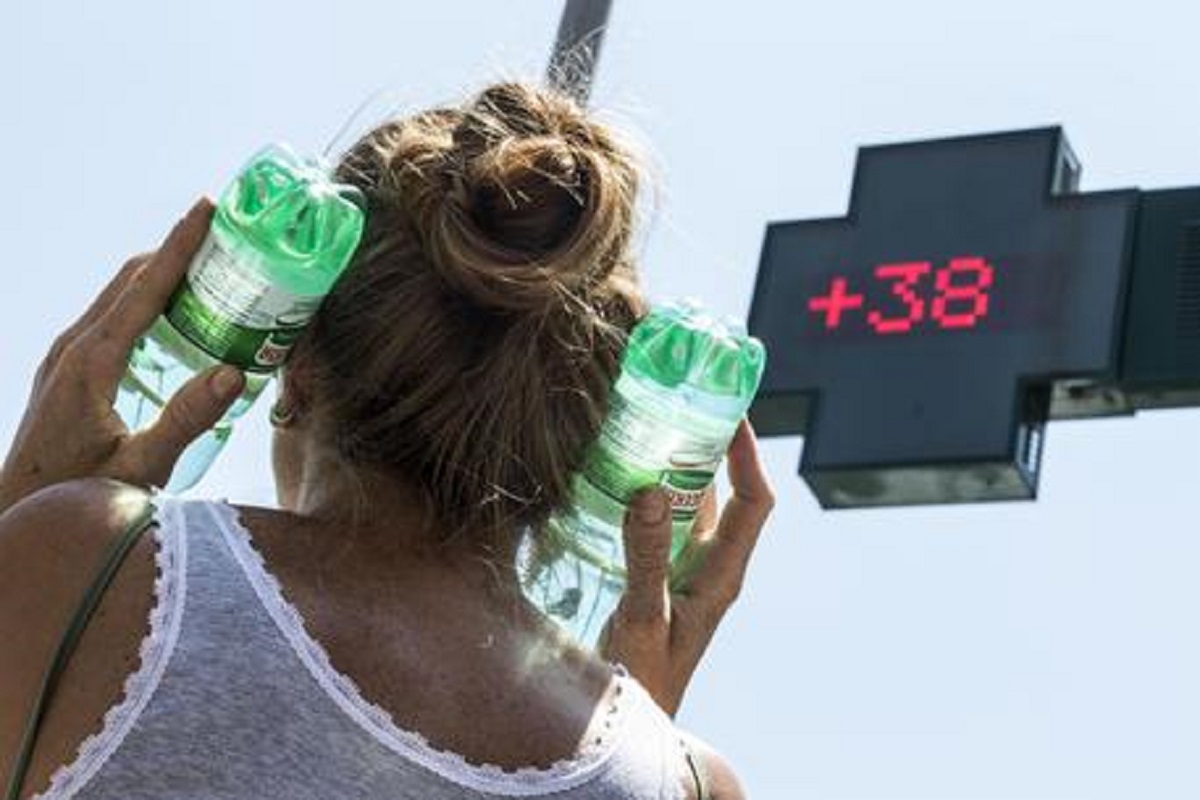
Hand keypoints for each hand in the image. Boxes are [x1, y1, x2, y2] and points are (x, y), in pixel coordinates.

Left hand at [0, 199, 244, 513]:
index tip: (207, 209)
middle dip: (176, 251)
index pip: (144, 287)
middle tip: (225, 236)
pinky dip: (147, 304)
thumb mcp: (141, 467)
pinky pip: (112, 320)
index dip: (178, 244)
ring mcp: (66, 359)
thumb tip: (235, 372)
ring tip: (211, 270)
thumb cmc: (77, 494)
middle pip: (130, 280)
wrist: (18, 512)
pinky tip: (177, 320)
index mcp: (92, 361)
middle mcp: (74, 349)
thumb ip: (186, 420)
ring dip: (162, 276)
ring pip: (119, 298)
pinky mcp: (68, 373)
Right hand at [599, 420, 774, 715]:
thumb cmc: (645, 682)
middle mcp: (708, 566)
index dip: (750, 455)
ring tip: (646, 424)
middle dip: (707, 448)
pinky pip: (655, 524)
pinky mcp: (654, 577)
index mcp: (722, 575)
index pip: (754, 502)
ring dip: (673, 467)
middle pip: (721, 494)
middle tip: (680, 402)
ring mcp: (681, 570)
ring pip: (685, 505)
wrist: (630, 728)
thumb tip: (648, 489)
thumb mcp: (644, 617)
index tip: (733, 411)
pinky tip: (615, 475)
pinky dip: (644, 494)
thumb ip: (646, 558)